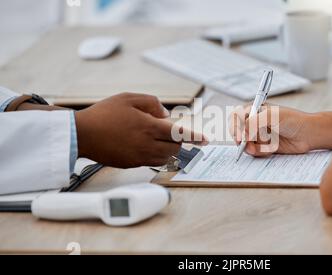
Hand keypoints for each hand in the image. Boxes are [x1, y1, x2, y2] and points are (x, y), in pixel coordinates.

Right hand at [75, 93, 206, 167]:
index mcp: (149, 126)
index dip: (194, 136)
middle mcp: (147, 144)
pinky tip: (151, 148)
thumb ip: (152, 103)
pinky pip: (152, 163)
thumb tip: (165, 114)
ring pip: (165, 158)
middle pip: (175, 148)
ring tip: (164, 141)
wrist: (82, 134)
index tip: (205, 140)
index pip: (179, 133)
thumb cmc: (104, 114)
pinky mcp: (132, 165)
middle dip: (180, 142)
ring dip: (170, 150)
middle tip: (179, 136)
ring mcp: (139, 157)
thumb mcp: (129, 98)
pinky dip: (157, 156)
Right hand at [229, 104, 313, 156]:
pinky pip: (255, 152)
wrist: (308, 134)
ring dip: (253, 147)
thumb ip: (254, 122)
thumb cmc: (293, 120)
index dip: (235, 127)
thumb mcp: (272, 116)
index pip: (236, 117)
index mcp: (255, 110)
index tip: (240, 136)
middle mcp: (255, 122)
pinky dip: (261, 152)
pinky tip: (272, 148)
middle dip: (242, 140)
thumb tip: (243, 133)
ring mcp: (259, 135)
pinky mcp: (264, 146)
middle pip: (238, 132)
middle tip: (247, 145)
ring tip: (266, 146)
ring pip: (246, 144)